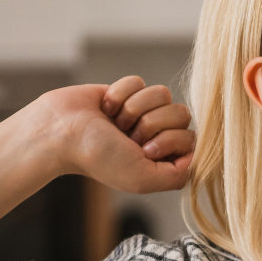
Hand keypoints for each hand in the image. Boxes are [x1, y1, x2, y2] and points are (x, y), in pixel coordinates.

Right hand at [42, 77, 195, 194]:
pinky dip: (119, 95)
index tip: (144, 150)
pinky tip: (105, 108)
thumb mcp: (142, 178)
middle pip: (181, 113)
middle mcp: (156, 135)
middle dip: (151, 123)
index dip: (169, 141)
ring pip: (162, 94)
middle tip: (127, 136)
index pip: (192, 139)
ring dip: (134, 108)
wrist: (61, 131)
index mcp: (164, 158)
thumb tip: (200, 156)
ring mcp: (143, 112)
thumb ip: (178, 175)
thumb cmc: (98, 158)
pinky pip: (139, 82)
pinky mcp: (128, 92)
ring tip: (115, 122)